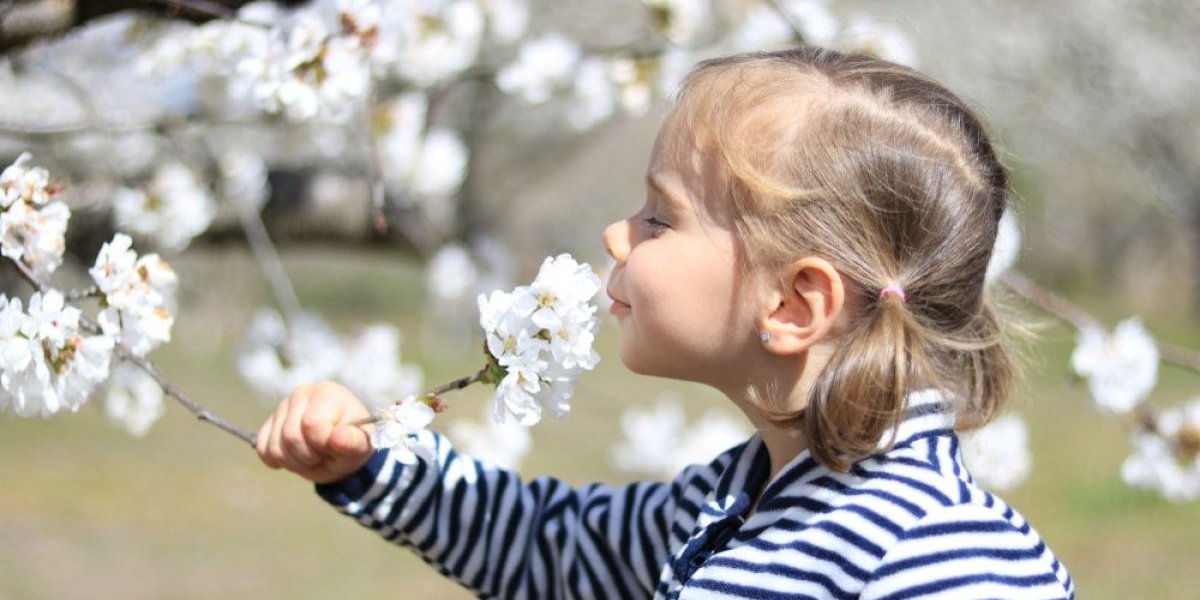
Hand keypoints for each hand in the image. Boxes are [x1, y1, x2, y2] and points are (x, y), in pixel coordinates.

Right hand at [256, 381, 374, 483]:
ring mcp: (281, 408)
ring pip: (276, 447)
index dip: (323, 444)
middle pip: (291, 437)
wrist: (340, 448)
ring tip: (313, 456)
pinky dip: (280, 461)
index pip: (312, 424)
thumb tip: (338, 437)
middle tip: (324, 454)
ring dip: (296, 462)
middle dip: (309, 456)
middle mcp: (301, 394)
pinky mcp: (268, 424)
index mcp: (327, 393)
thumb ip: (353, 442)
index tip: (335, 445)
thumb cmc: (353, 441)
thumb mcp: (362, 445)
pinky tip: (297, 455)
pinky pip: (264, 450)